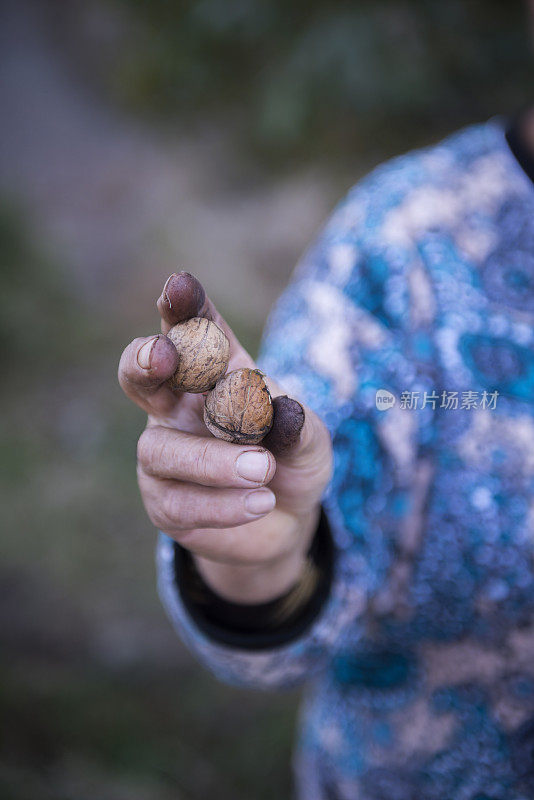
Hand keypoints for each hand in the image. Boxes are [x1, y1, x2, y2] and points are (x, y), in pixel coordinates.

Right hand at [118, 273, 332, 602]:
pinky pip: (178, 501)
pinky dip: (222, 503)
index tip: (180, 285)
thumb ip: (299, 425)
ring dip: (212, 460)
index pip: (197, 332)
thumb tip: (283, 412)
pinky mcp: (164, 501)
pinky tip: (261, 503)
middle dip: (145, 360)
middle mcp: (180, 406)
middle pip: (141, 374)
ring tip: (264, 469)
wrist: (286, 521)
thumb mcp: (310, 439)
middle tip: (162, 354)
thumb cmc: (292, 460)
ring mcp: (166, 452)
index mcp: (217, 373)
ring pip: (162, 449)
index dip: (184, 308)